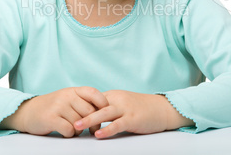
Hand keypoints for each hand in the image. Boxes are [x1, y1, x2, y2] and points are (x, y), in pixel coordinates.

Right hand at [0, 86, 108, 137]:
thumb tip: (104, 114)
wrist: (29, 111)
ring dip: (79, 130)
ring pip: (79, 123)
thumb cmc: (54, 107)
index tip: (105, 113)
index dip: (103, 103)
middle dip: (92, 123)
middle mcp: (66, 96)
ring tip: (73, 129)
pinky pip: (68, 130)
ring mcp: (58, 106)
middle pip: (89, 111)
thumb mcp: (69, 99)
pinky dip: (69, 134)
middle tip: (90, 129)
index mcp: (73, 90)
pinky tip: (64, 132)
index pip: (94, 93)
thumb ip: (84, 103)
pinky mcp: (50, 118)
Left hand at [73, 90, 193, 138]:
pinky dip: (107, 129)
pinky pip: (118, 124)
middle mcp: (118, 99)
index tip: (69, 114)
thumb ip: (110, 108)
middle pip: (96, 105)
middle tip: (68, 119)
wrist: (162, 109)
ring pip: (104, 113)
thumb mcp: (124, 104)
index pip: (94, 100)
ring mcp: (125, 108)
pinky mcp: (133, 118)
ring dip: (90, 120)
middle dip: (81, 112)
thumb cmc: (142, 108)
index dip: (82, 108)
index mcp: (114, 96)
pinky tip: (98, 135)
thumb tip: (94, 117)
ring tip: (78, 126)